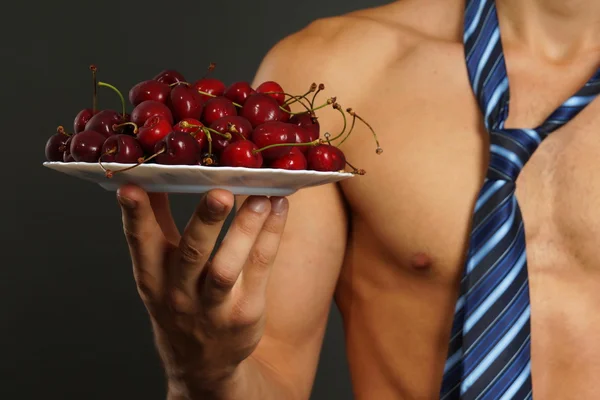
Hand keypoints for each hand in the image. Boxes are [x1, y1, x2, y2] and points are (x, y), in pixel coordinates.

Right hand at [115, 184, 288, 390]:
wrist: (203, 362)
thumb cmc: (180, 302)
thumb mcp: (159, 272)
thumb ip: (156, 226)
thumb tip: (151, 180)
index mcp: (152, 278)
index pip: (140, 243)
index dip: (135, 215)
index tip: (132, 187)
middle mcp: (179, 294)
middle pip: (191, 254)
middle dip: (205, 222)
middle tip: (220, 193)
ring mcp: (214, 307)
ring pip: (228, 266)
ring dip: (246, 229)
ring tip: (261, 198)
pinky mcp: (246, 312)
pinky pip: (261, 268)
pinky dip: (271, 235)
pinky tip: (278, 208)